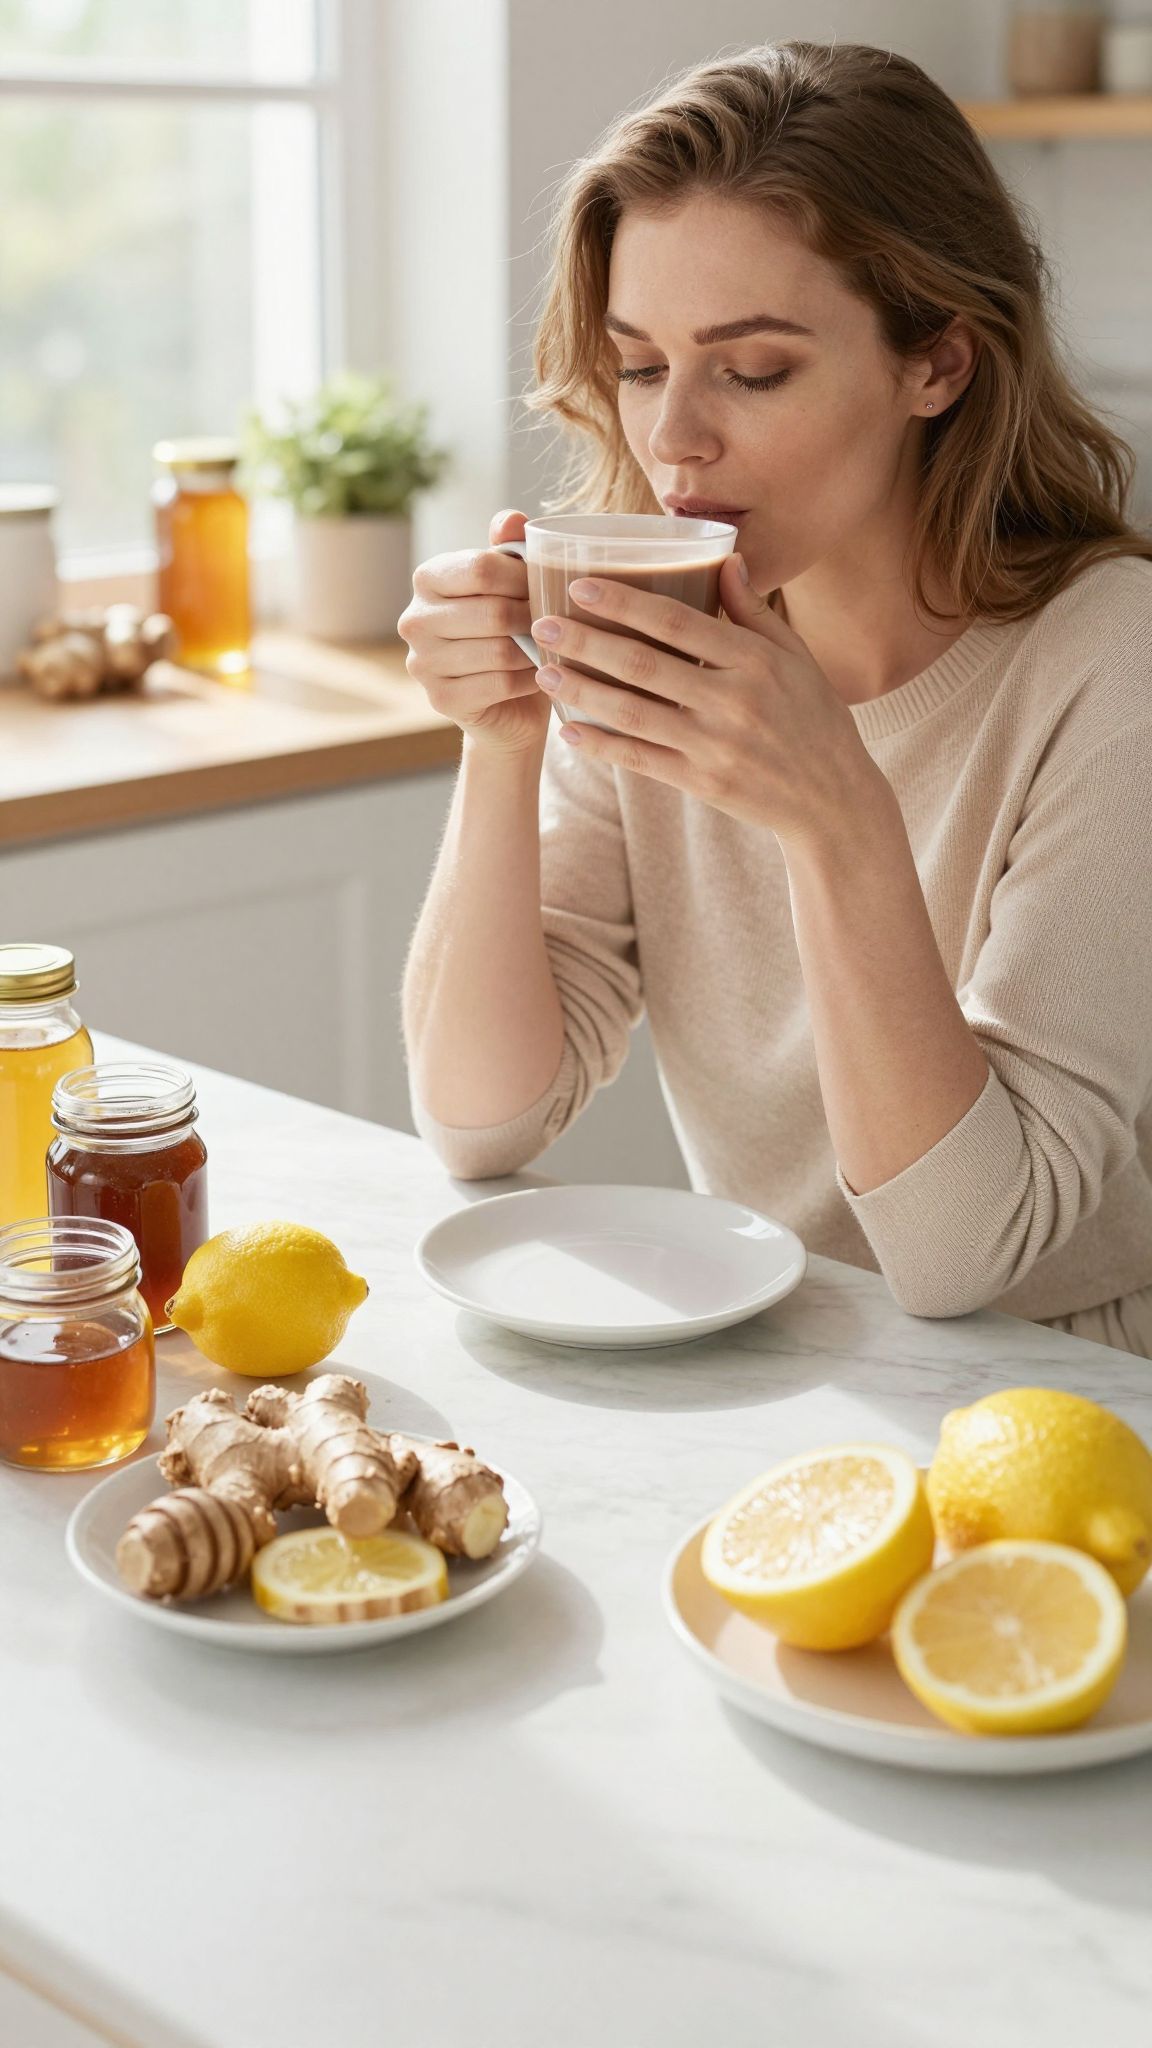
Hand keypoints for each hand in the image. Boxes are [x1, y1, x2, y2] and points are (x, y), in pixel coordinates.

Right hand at [398, 510, 550, 757]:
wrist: (509, 703)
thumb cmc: (513, 632)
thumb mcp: (512, 585)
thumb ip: (509, 548)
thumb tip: (511, 519)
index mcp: (428, 578)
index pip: (481, 568)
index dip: (524, 577)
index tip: (548, 586)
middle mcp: (414, 619)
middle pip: (492, 612)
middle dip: (533, 618)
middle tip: (557, 623)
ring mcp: (422, 663)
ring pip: (498, 651)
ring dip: (534, 651)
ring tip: (551, 648)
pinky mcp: (440, 699)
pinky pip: (498, 685)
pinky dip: (527, 681)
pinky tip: (538, 676)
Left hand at [529, 555, 885, 846]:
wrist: (832, 798)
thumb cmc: (813, 717)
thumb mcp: (795, 656)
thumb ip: (754, 611)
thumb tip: (726, 556)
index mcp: (755, 660)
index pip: (678, 622)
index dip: (626, 603)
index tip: (581, 586)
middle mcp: (734, 701)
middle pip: (644, 665)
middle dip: (587, 643)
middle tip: (542, 625)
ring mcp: (716, 745)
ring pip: (633, 714)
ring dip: (582, 692)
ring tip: (543, 673)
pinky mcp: (703, 782)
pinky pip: (641, 760)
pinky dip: (602, 746)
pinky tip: (570, 730)